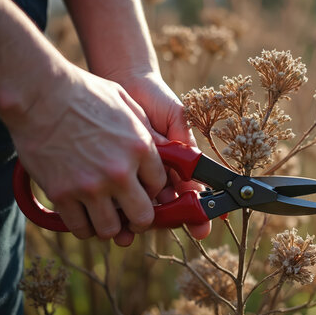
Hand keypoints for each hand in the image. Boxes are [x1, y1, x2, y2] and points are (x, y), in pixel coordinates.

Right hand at [9, 66, 165, 246]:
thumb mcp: (127, 103)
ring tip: (105, 215)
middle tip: (131, 215)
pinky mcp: (61, 194)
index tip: (144, 189)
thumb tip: (164, 150)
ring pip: (110, 229)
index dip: (153, 191)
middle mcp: (119, 172)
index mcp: (139, 148)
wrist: (38, 93)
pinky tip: (83, 216)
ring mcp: (90, 186)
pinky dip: (83, 226)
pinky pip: (79, 227)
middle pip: (142, 217)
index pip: (159, 186)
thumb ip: (147, 131)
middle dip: (139, 219)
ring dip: (110, 226)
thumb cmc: (83, 93)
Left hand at [110, 71, 211, 239]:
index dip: (197, 214)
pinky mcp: (116, 175)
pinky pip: (118, 196)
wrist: (124, 84)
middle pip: (166, 209)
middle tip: (164, 226)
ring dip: (139, 221)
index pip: (190, 196)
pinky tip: (115, 215)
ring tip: (132, 230)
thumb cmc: (155, 100)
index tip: (201, 228)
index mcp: (178, 166)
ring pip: (141, 208)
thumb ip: (184, 145)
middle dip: (166, 223)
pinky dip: (118, 208)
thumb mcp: (176, 119)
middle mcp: (159, 176)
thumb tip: (192, 172)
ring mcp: (137, 178)